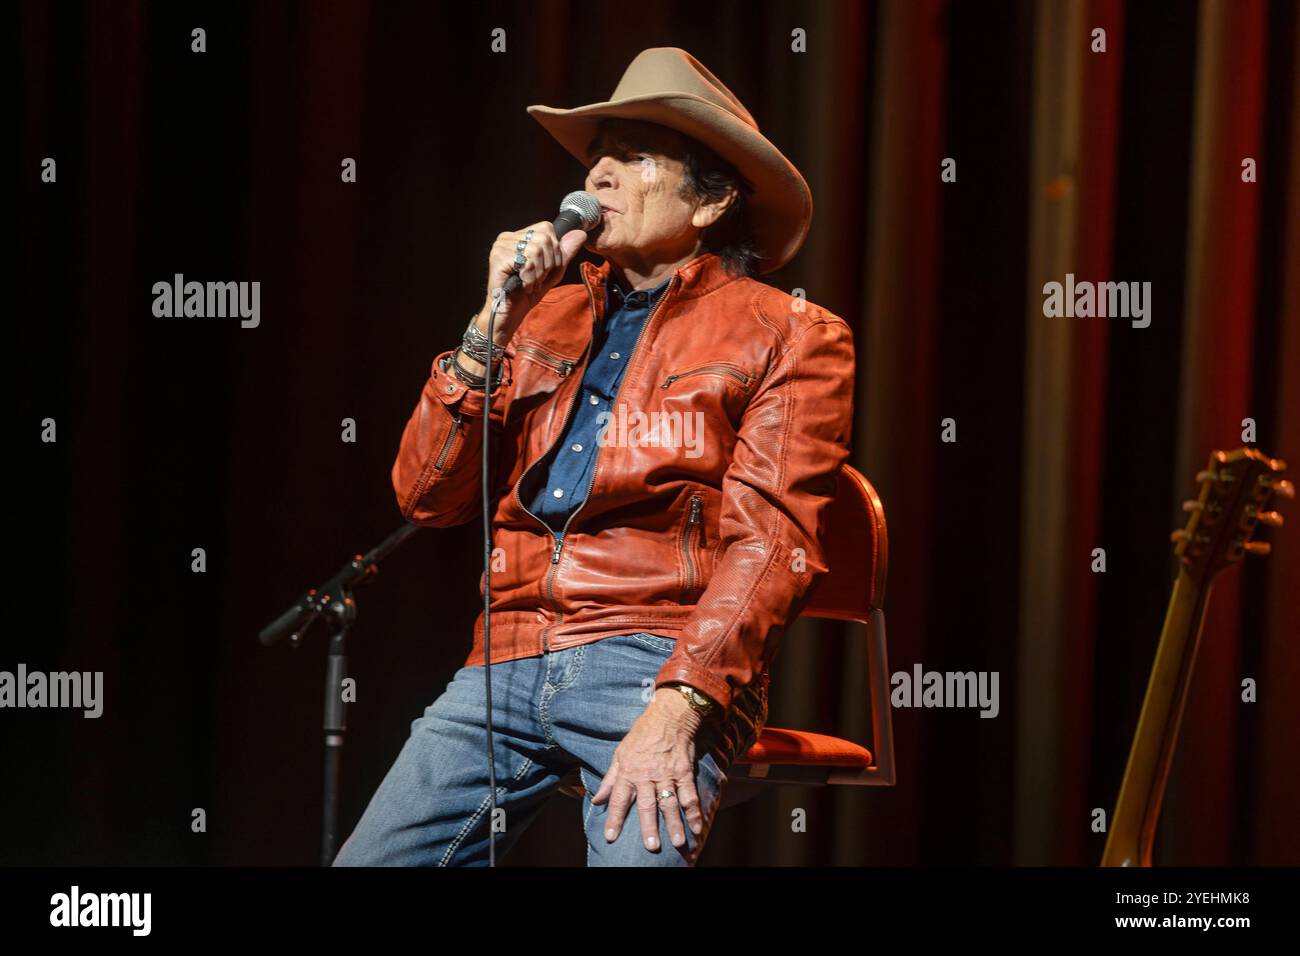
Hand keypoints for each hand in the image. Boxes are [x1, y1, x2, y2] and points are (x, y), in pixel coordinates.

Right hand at [480, 221, 587, 338]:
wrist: (508, 315)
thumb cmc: (526, 294)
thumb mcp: (552, 273)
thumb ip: (565, 254)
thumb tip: (580, 234)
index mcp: (518, 236)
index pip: (546, 228)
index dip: (554, 251)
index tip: (546, 270)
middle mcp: (507, 237)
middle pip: (545, 238)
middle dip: (548, 264)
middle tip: (537, 280)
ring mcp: (500, 246)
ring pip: (537, 250)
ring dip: (539, 274)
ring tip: (530, 283)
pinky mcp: (497, 258)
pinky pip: (527, 263)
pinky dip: (530, 279)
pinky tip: (523, 286)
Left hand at [592, 687, 707, 851]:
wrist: (667, 716)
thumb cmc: (641, 736)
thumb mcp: (619, 754)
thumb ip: (609, 780)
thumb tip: (597, 800)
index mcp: (628, 772)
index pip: (618, 799)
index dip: (614, 819)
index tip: (610, 838)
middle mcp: (646, 776)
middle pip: (646, 805)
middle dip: (648, 826)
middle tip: (651, 847)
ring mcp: (666, 774)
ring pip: (669, 802)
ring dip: (674, 823)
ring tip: (678, 842)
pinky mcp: (684, 772)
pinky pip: (689, 794)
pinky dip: (694, 811)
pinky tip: (698, 826)